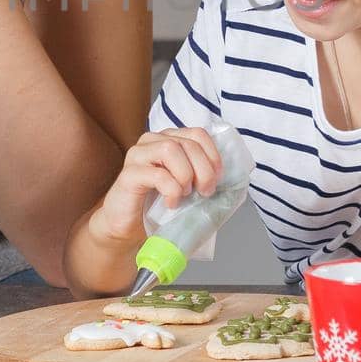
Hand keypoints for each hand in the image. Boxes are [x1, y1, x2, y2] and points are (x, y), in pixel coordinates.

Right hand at [88, 128, 222, 242]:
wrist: (128, 227)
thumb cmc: (159, 206)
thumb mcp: (186, 187)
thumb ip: (202, 175)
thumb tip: (232, 179)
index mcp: (168, 139)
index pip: (198, 134)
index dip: (213, 155)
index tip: (217, 179)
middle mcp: (152, 141)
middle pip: (188, 143)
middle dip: (204, 170)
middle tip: (205, 192)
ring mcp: (137, 155)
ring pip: (171, 150)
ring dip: (186, 175)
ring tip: (184, 194)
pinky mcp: (128, 174)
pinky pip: (158, 174)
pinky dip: (171, 190)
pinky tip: (171, 203)